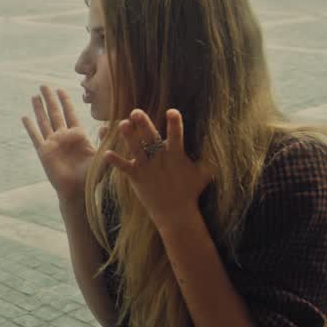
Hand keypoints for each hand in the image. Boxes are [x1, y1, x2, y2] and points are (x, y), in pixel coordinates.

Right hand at [22, 86, 97, 201]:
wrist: (78, 191)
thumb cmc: (91, 177)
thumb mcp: (102, 156)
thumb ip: (106, 142)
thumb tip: (109, 127)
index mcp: (78, 136)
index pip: (70, 113)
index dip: (65, 101)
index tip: (61, 89)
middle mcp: (63, 137)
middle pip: (54, 113)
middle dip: (49, 98)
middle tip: (44, 84)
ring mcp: (52, 143)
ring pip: (44, 121)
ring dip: (39, 108)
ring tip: (34, 96)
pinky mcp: (44, 152)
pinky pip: (35, 136)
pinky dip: (30, 126)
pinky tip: (24, 117)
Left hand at [103, 109, 214, 229]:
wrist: (176, 214)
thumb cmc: (190, 193)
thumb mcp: (203, 175)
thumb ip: (208, 161)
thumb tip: (221, 150)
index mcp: (176, 155)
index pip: (177, 136)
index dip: (175, 124)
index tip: (172, 111)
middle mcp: (160, 159)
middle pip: (151, 138)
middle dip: (144, 124)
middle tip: (135, 112)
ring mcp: (147, 168)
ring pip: (135, 149)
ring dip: (128, 137)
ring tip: (122, 124)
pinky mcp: (137, 177)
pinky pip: (124, 168)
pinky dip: (115, 162)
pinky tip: (105, 153)